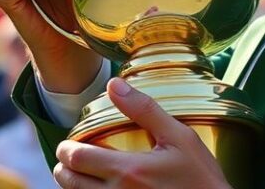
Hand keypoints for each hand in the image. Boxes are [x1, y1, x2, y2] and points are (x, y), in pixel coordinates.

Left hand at [53, 78, 231, 188]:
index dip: (66, 149)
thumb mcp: (179, 137)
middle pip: (69, 182)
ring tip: (78, 173)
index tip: (68, 143)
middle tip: (69, 158)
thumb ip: (145, 110)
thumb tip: (114, 84)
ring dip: (72, 185)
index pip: (77, 158)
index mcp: (128, 170)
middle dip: (63, 167)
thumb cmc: (201, 178)